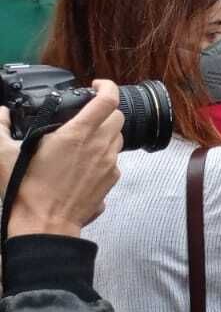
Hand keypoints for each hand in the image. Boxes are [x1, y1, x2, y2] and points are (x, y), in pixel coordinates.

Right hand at [2, 81, 123, 238]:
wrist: (44, 225)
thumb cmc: (26, 191)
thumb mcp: (3, 155)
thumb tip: (1, 114)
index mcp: (77, 135)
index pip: (108, 99)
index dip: (106, 86)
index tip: (96, 86)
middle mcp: (99, 147)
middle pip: (118, 116)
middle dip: (106, 110)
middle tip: (88, 114)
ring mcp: (109, 164)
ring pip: (118, 137)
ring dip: (106, 132)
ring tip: (84, 139)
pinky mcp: (111, 180)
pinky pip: (115, 160)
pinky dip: (104, 155)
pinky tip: (84, 162)